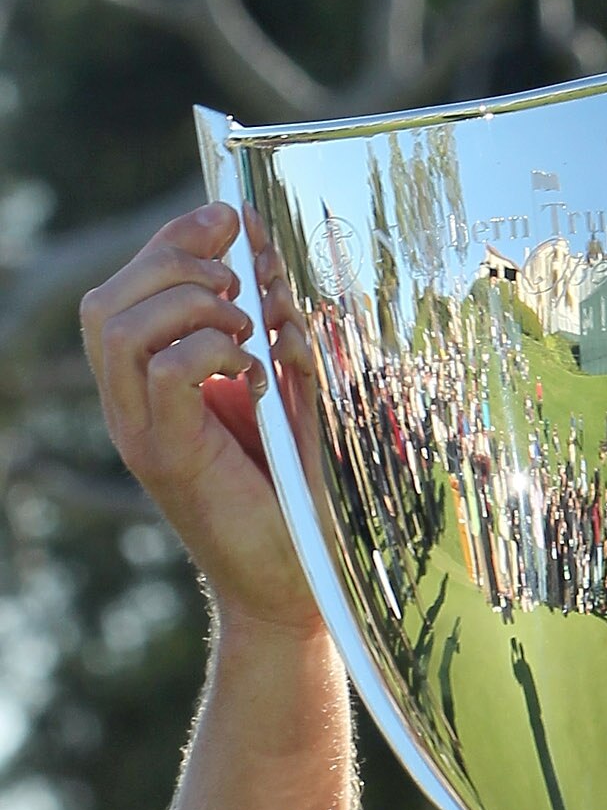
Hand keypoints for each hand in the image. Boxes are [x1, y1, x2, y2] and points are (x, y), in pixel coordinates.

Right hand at [81, 202, 321, 636]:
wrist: (291, 591)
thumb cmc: (293, 499)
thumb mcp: (288, 398)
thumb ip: (273, 335)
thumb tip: (272, 262)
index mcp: (149, 386)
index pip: (128, 287)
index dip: (174, 240)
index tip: (229, 217)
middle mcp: (130, 405)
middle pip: (110, 298)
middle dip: (177, 264)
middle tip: (243, 285)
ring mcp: (140, 432)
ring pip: (121, 325)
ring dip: (192, 306)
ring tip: (248, 332)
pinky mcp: (166, 458)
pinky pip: (162, 371)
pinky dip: (209, 352)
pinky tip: (254, 372)